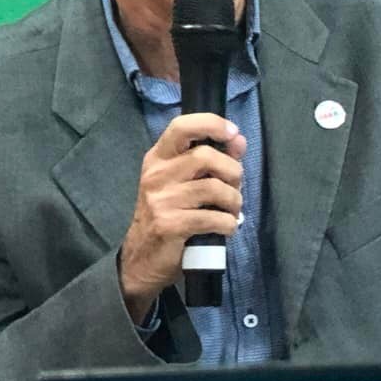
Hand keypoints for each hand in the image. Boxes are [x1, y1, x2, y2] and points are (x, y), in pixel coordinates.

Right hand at [119, 113, 245, 319]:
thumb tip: (239, 140)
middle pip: (205, 157)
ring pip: (214, 189)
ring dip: (234, 202)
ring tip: (231, 212)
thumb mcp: (186, 183)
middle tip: (234, 189)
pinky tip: (225, 228)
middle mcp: (156, 174)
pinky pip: (213, 218)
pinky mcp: (169, 224)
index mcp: (159, 158)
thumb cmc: (169, 214)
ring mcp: (160, 200)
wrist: (142, 257)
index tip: (233, 133)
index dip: (211, 124)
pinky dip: (228, 225)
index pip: (181, 126)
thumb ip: (213, 160)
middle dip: (233, 172)